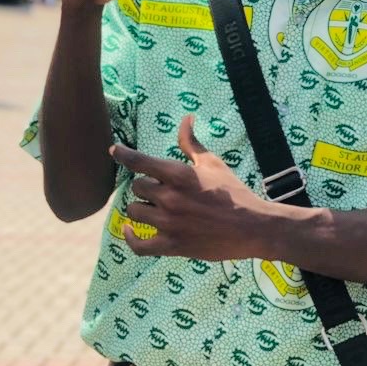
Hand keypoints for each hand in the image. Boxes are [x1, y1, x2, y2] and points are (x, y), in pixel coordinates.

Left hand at [111, 116, 271, 259]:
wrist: (252, 227)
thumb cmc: (233, 192)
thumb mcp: (212, 163)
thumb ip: (192, 143)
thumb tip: (186, 118)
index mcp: (179, 175)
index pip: (140, 161)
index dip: (123, 154)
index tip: (114, 150)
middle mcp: (170, 198)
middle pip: (137, 188)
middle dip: (145, 187)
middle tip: (158, 190)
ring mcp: (169, 224)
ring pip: (134, 212)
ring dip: (141, 208)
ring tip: (153, 208)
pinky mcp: (172, 246)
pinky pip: (139, 246)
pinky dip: (130, 238)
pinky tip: (128, 230)